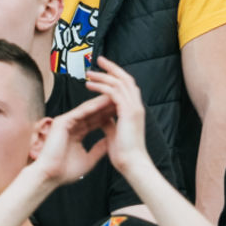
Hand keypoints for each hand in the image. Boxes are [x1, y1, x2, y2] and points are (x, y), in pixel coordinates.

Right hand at [30, 95, 113, 185]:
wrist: (50, 176)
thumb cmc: (65, 171)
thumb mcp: (89, 159)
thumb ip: (99, 149)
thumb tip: (111, 143)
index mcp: (76, 134)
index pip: (95, 122)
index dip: (109, 116)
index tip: (122, 111)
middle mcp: (70, 125)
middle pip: (92, 113)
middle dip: (107, 106)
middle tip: (121, 98)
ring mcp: (65, 123)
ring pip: (86, 110)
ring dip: (101, 103)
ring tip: (115, 96)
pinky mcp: (61, 122)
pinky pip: (78, 113)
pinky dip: (91, 107)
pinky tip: (102, 103)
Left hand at [85, 56, 151, 173]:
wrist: (132, 165)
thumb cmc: (124, 154)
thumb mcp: (115, 133)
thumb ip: (110, 123)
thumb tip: (102, 117)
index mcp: (134, 111)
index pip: (127, 87)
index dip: (115, 77)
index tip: (102, 71)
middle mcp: (136, 107)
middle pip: (126, 79)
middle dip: (112, 68)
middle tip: (98, 60)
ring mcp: (134, 108)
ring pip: (120, 82)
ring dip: (104, 75)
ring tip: (89, 72)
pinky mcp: (128, 112)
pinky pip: (114, 92)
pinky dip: (102, 86)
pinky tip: (90, 85)